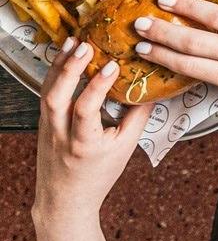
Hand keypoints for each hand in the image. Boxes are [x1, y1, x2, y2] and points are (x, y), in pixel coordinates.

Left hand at [34, 38, 148, 220]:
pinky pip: (45, 94)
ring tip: (74, 42)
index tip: (113, 65)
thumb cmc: (97, 175)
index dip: (98, 85)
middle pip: (56, 97)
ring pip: (46, 92)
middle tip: (85, 45)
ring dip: (59, 65)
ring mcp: (47, 128)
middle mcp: (60, 134)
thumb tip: (150, 88)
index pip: (85, 109)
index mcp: (84, 143)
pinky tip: (64, 57)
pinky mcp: (43, 123)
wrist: (65, 199)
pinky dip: (54, 73)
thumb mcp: (125, 148)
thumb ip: (137, 117)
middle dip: (70, 68)